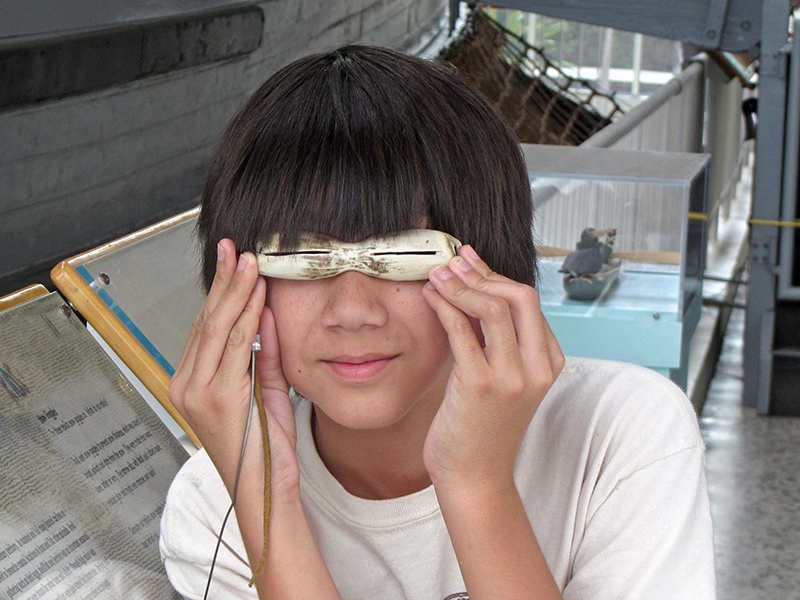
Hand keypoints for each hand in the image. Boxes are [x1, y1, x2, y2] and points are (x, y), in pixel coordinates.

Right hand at [168, 238, 298, 502]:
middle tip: (236, 249)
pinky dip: (246, 317)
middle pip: (207, 321)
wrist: (265, 489)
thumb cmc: (265, 446)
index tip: (233, 263)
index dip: (220, 292)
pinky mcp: (218, 397)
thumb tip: (266, 313)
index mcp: (192, 383)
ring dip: (235, 291)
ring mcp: (198, 391)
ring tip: (248, 262)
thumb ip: (264, 353)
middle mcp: (188, 385)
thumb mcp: (266, 390)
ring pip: (217, 328)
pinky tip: (255, 295)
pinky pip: (235, 347)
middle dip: (224, 281)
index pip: (206, 327)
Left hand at [421, 245, 563, 492]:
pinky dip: (445, 306)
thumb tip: (476, 289)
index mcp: (549, 362)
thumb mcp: (503, 378)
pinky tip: (431, 297)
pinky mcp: (480, 386)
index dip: (495, 274)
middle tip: (452, 262)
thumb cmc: (481, 426)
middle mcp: (537, 368)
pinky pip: (462, 331)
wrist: (474, 477)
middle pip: (519, 296)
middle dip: (481, 273)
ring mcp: (511, 378)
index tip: (469, 260)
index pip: (528, 301)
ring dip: (460, 285)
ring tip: (437, 275)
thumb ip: (498, 340)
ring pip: (493, 308)